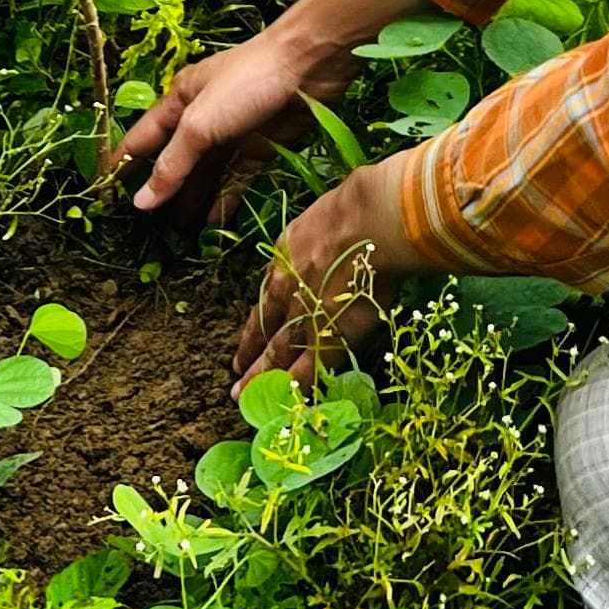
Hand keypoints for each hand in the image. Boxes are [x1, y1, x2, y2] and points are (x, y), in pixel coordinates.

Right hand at [114, 21, 357, 222]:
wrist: (311, 64)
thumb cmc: (247, 83)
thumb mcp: (201, 123)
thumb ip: (172, 164)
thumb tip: (140, 201)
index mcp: (179, 101)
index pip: (142, 139)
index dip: (122, 166)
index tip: (102, 198)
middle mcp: (202, 118)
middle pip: (174, 161)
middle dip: (160, 192)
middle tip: (142, 231)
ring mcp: (232, 135)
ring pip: (205, 175)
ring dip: (191, 202)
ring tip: (174, 237)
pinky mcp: (261, 148)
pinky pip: (236, 180)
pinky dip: (224, 201)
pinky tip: (211, 227)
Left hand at [235, 155, 422, 386]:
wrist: (371, 222)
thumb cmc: (357, 208)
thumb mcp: (322, 218)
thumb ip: (316, 239)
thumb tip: (331, 240)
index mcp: (285, 257)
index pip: (266, 297)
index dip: (257, 320)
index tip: (247, 338)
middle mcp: (285, 289)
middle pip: (263, 329)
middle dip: (250, 354)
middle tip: (236, 378)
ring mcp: (303, 314)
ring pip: (276, 353)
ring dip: (261, 376)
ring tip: (245, 396)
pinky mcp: (326, 336)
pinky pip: (306, 370)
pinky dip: (296, 387)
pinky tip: (288, 401)